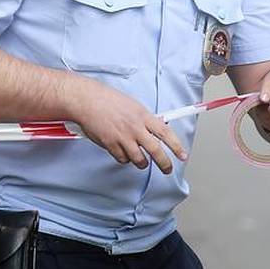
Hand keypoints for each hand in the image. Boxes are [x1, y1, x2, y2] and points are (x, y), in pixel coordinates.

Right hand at [70, 79, 187, 173]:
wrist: (87, 100)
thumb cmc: (107, 99)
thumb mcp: (132, 105)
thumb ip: (144, 119)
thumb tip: (154, 129)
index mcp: (143, 116)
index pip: (166, 133)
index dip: (176, 146)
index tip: (182, 155)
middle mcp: (135, 128)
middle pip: (155, 151)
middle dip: (164, 164)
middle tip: (167, 169)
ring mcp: (123, 137)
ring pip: (139, 159)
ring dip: (141, 163)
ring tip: (141, 161)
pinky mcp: (110, 144)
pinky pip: (122, 159)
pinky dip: (123, 158)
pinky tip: (121, 153)